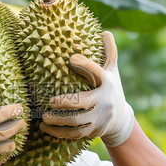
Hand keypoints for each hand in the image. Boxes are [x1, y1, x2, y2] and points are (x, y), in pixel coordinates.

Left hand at [40, 31, 134, 146]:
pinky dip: (58, 133)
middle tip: (50, 101)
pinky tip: (45, 128)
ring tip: (44, 116)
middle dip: (64, 102)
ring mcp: (99, 118)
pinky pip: (73, 134)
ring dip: (58, 120)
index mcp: (107, 82)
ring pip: (76, 121)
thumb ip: (109, 52)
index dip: (85, 64)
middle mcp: (104, 101)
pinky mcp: (93, 132)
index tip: (71, 58)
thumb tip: (105, 31)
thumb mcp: (112, 71)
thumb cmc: (110, 89)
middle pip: (83, 102)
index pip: (97, 72)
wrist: (121, 120)